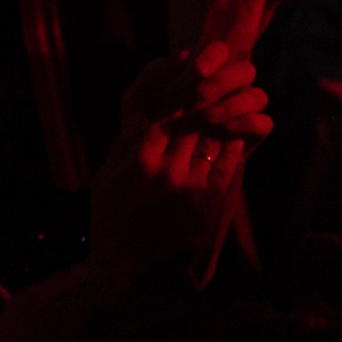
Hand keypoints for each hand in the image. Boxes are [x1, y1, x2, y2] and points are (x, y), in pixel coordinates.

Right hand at [88, 43, 270, 277]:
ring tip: (230, 93)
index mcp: (137, 160)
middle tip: (217, 73)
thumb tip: (143, 113)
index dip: (179, 87)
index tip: (190, 69)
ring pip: (212, 135)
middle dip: (205, 92)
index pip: (164, 110)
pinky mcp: (211, 201)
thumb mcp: (105, 180)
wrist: (132, 272)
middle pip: (192, 117)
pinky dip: (233, 140)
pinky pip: (228, 160)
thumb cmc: (112, 222)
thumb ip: (124, 146)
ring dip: (222, 111)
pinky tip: (236, 128)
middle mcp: (166, 169)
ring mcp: (190, 185)